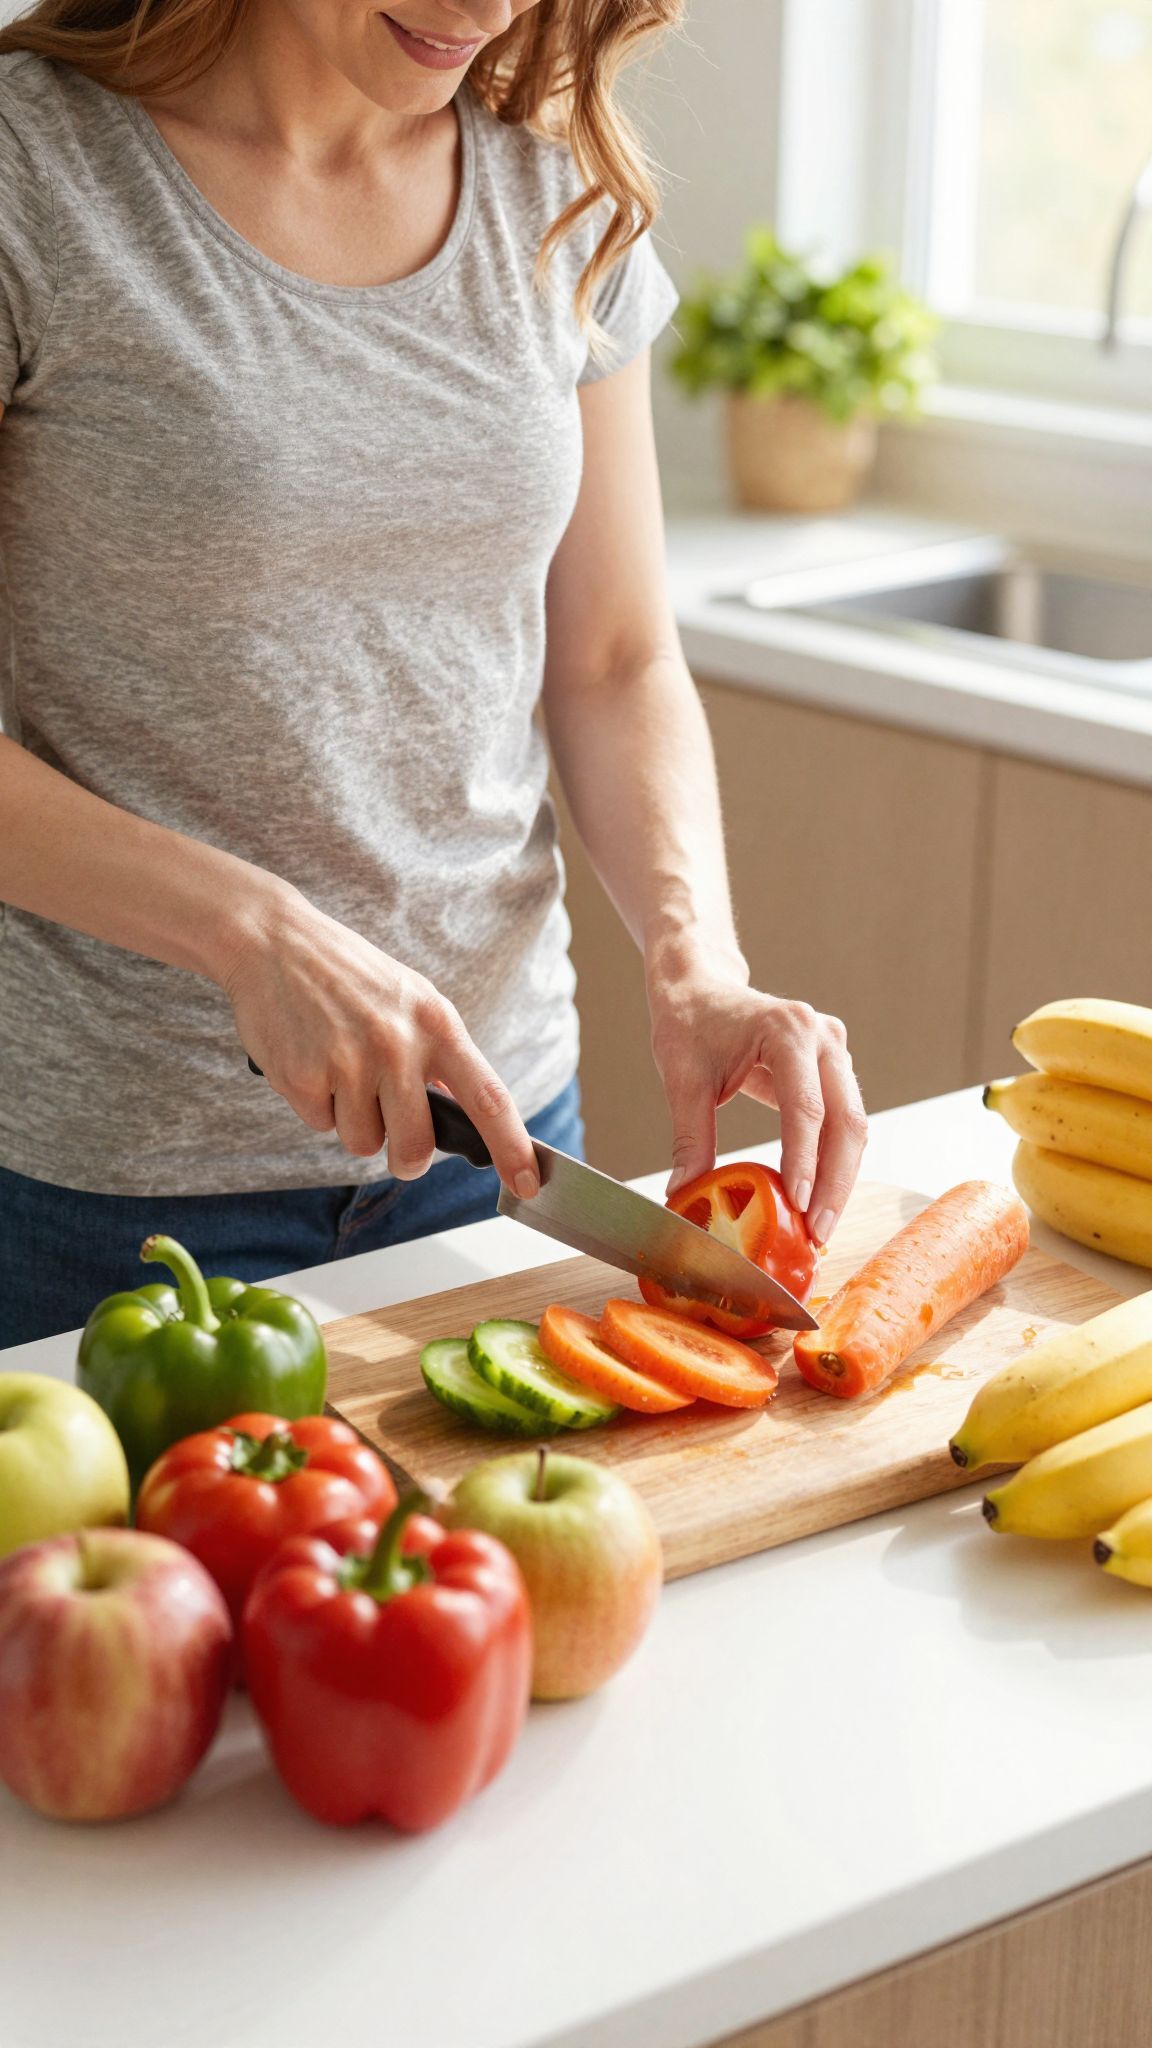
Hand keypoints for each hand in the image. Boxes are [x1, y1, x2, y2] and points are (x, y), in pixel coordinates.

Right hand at [217, 881, 539, 1193]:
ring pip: (363, 1142)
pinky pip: (320, 1125)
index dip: (512, 1147)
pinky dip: (316, 1105)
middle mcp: (397, 1044)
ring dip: (353, 1122)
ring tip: (340, 1070)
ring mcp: (348, 1062)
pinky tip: (311, 1061)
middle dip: (406, 1160)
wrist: (274, 942)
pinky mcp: (302, 1076)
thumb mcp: (413, 999)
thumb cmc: (350, 975)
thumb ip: (440, 1053)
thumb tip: (462, 1110)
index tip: (526, 1183)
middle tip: (397, 1148)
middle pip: (415, 1146)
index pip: (489, 1097)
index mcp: (437, 1024)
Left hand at [647, 950, 865, 1244]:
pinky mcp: (833, 1067)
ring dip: (840, 1178)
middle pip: (845, 1120)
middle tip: (817, 1233)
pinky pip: (843, 1120)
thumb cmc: (690, 1023)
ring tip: (820, 1226)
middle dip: (834, 1182)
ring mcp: (834, 1051)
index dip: (803, 1160)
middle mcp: (822, 1037)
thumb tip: (684, 1193)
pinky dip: (833, 1161)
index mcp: (786, 1030)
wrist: (701, 987)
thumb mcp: (682, 1079)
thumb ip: (690, 1136)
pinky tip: (818, 1198)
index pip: (805, 1106)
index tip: (798, 1205)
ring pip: (853, 1125)